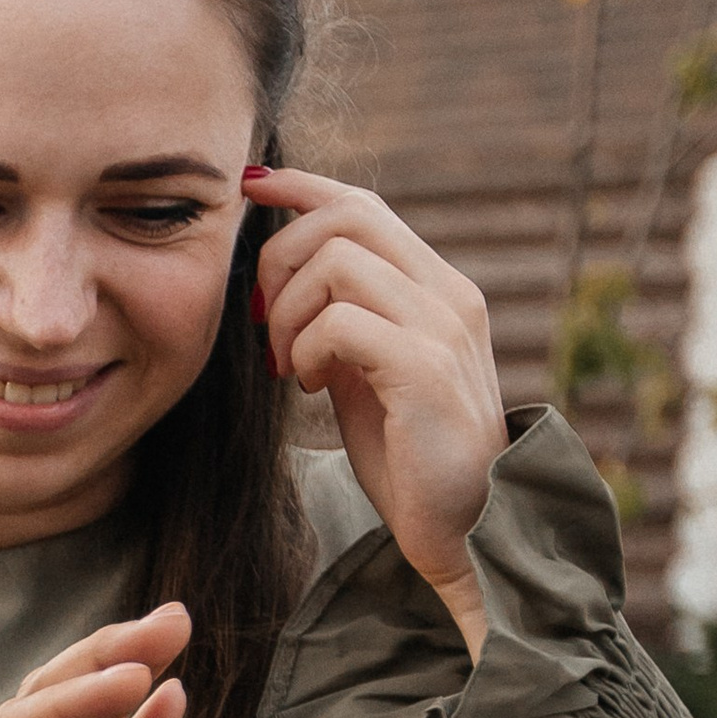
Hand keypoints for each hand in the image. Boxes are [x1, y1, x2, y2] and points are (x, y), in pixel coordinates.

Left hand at [249, 167, 508, 657]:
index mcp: (438, 289)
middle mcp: (448, 295)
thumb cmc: (410, 458)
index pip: (364, 205)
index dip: (302, 187)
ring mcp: (442, 328)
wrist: (465, 531)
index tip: (251, 190)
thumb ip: (347, 319)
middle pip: (345, 217)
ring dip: (289, 312)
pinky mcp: (424, 368)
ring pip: (336, 261)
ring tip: (290, 365)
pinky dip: (305, 349)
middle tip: (265, 324)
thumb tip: (290, 277)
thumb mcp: (371, 371)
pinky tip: (310, 386)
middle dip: (280, 258)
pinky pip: (339, 320)